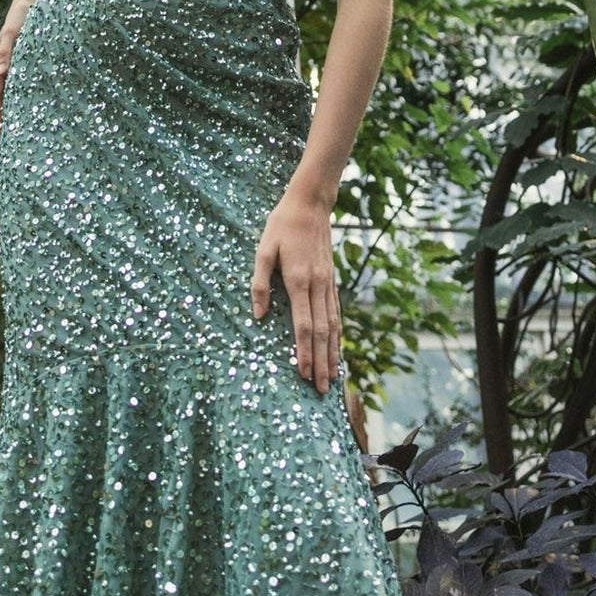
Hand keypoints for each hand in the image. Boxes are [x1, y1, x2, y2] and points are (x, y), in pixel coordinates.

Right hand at [0, 0, 33, 147]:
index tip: (0, 138)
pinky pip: (34, 88)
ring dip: (20, 117)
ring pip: (20, 98)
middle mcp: (11, 70)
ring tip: (26, 139)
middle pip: (7, 103)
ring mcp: (24, 68)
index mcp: (2, 65)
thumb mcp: (14, 30)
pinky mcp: (38, 65)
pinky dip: (34, 103)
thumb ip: (6, 50)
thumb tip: (1, 73)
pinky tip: (44, 114)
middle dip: (7, 125)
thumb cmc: (24, 13)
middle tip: (10, 149)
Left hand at [251, 186, 340, 394]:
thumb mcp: (263, 250)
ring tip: (332, 379)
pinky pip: (337, 313)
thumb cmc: (282, 226)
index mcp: (299, 280)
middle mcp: (318, 285)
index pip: (304, 324)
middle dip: (322, 362)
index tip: (304, 373)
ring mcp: (328, 284)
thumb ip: (260, 283)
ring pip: (333, 325)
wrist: (310, 204)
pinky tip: (336, 349)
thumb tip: (258, 315)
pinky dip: (338, 335)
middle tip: (322, 390)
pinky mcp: (332, 280)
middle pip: (322, 332)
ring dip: (333, 354)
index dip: (304, 351)